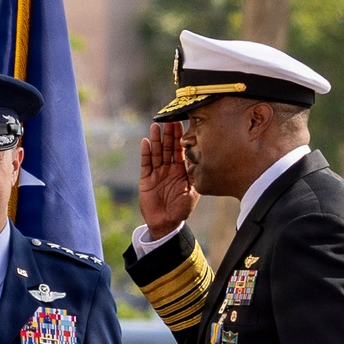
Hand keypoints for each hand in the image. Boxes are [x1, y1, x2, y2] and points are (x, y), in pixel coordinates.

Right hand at [138, 121, 197, 237]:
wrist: (166, 223)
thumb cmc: (182, 209)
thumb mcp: (192, 191)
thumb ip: (193, 175)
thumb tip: (197, 157)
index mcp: (181, 170)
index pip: (180, 150)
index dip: (180, 137)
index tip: (182, 123)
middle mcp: (168, 169)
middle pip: (168, 148)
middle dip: (168, 135)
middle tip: (168, 120)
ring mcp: (157, 173)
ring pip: (156, 153)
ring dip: (156, 140)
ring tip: (155, 127)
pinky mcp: (146, 179)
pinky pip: (146, 163)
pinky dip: (146, 153)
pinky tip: (146, 142)